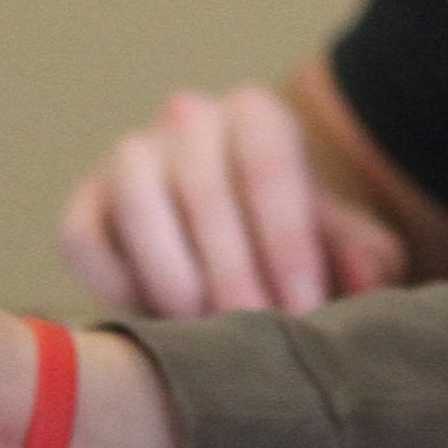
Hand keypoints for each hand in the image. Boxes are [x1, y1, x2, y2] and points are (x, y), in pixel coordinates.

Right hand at [58, 84, 408, 316]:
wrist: (234, 256)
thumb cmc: (293, 250)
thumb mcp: (343, 248)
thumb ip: (365, 258)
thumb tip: (363, 278)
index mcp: (257, 116)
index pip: (269, 163)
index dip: (286, 240)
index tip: (302, 307)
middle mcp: (188, 121)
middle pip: (202, 184)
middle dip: (233, 269)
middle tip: (255, 331)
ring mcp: (128, 159)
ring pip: (137, 200)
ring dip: (173, 274)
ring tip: (205, 329)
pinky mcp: (83, 206)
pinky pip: (83, 237)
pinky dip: (114, 283)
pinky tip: (156, 319)